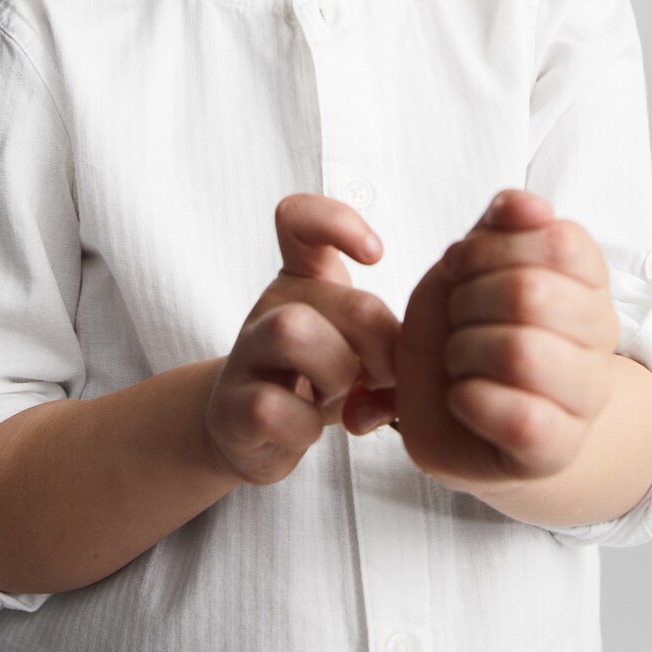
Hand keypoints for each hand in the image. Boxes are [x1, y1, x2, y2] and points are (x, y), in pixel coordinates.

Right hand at [204, 194, 398, 485]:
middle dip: (381, 344)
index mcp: (302, 280)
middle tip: (383, 376)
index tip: (375, 255)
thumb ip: (390, 339)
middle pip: (343, 298)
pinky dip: (304, 427)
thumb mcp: (357, 347)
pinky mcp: (231, 407)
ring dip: (337, 374)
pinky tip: (305, 429)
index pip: (298, 218)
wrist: (248, 433)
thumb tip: (420, 353)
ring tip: (337, 397)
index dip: (338, 222)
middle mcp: (270, 306)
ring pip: (293, 330)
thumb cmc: (316, 380)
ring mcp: (245, 354)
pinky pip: (273, 407)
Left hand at [392, 190, 619, 494]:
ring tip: (459, 360)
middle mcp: (599, 338)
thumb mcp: (471, 266)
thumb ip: (499, 225)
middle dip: (468, 300)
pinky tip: (462, 398)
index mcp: (587, 283)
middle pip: (533, 293)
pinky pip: (519, 417)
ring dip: (465, 350)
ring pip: (525, 353)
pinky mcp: (556, 449)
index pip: (561, 241)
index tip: (459, 267)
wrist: (465, 418)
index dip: (491, 247)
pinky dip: (471, 400)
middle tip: (456, 318)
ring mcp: (584, 398)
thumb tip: (528, 205)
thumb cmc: (469, 330)